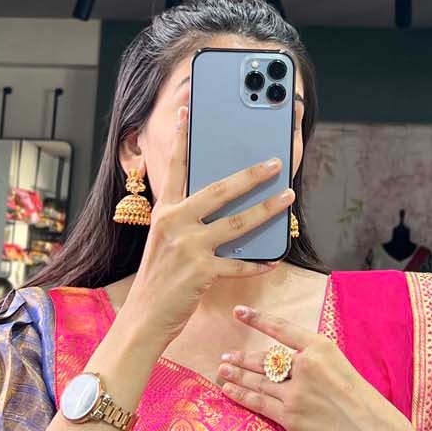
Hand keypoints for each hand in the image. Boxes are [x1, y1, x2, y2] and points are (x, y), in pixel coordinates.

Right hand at [125, 106, 293, 344]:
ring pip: (237, 223)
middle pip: (219, 190)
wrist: (143, 319)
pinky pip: (238, 264)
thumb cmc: (158, 281)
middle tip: (274, 162)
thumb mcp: (164, 244)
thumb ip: (187, 224)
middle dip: (251, 175)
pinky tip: (273, 259)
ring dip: (267, 209)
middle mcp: (174, 224)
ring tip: (288, 197)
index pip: (176, 169)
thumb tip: (224, 211)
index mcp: (164, 213)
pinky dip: (257, 263)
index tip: (189, 112)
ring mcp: (188, 247)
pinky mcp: (201, 272)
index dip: (183, 139)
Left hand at [217, 304, 421, 430]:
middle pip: (264, 359)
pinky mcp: (290, 417)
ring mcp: (295, 393)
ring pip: (257, 380)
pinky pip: (258, 403)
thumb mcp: (343, 366)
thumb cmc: (365, 401)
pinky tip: (229, 390)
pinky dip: (241, 395)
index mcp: (321, 348)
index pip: (281, 330)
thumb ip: (316, 360)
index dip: (257, 319)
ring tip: (222, 370)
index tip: (239, 312)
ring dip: (236, 375)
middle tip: (225, 355)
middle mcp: (305, 366)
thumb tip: (289, 361)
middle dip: (241, 357)